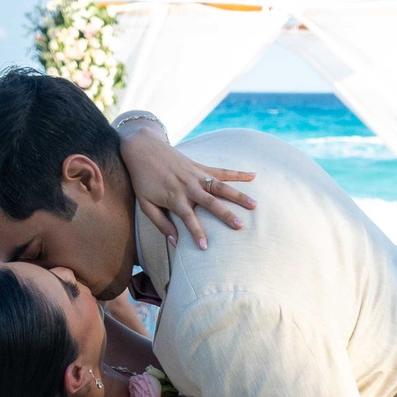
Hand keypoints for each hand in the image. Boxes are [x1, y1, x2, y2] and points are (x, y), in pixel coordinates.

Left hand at [116, 114, 255, 250]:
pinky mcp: (200, 166)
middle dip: (225, 214)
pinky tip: (254, 176)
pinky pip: (222, 171)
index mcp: (174, 198)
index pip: (188, 219)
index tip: (205, 247)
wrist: (143, 148)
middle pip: (210, 202)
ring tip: (254, 205)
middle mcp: (188, 187)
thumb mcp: (145, 204)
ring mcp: (196, 175)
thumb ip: (161, 223)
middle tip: (240, 226)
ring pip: (220, 186)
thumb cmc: (143, 179)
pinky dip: (238, 174)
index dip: (196, 233)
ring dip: (238, 195)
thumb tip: (175, 242)